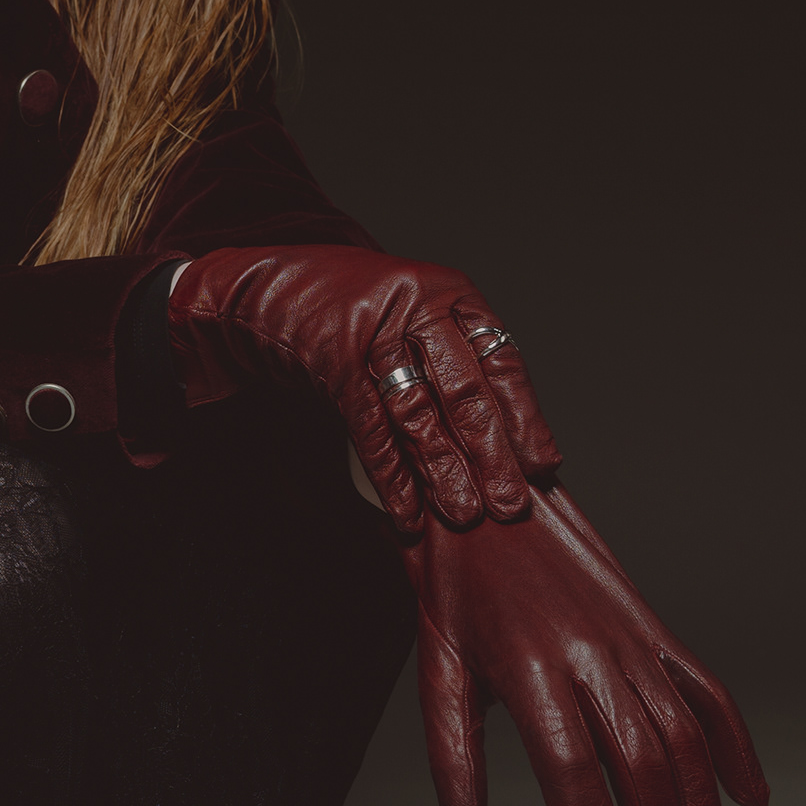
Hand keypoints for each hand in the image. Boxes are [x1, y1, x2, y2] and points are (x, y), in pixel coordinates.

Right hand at [169, 245, 561, 526]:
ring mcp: (373, 329)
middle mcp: (416, 305)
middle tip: (511, 503)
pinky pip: (373, 428)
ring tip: (464, 513)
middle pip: (466, 390)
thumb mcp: (410, 317)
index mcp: (447, 293)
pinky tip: (409, 511)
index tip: (543, 465)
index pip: (502, 361)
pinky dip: (392, 475)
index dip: (524, 418)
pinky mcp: (334, 358)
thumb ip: (452, 363)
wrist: (262, 291)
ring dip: (444, 472)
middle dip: (491, 455)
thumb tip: (505, 438)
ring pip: (420, 413)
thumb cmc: (346, 312)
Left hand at [403, 485, 769, 805]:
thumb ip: (452, 763)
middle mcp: (590, 653)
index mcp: (529, 667)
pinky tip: (751, 798)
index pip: (572, 767)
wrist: (485, 500)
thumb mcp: (438, 673)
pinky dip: (736, 745)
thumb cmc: (456, 592)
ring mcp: (629, 639)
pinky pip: (707, 690)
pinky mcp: (651, 628)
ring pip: (682, 733)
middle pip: (641, 759)